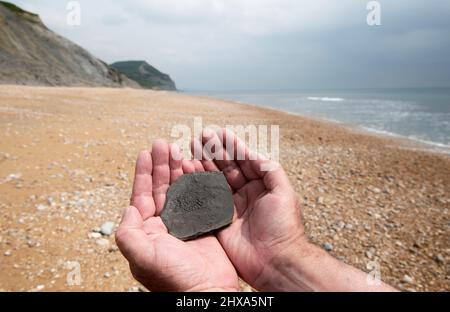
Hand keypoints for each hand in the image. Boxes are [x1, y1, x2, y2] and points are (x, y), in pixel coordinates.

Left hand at [115, 140, 238, 291]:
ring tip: (179, 150)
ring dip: (178, 170)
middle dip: (161, 165)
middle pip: (160, 188)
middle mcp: (164, 225)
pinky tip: (197, 167)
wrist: (207, 291)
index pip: (142, 196)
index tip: (145, 153)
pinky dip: (197, 181)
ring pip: (179, 189)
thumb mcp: (143, 258)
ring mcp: (185, 223)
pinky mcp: (204, 223)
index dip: (143, 174)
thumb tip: (128, 209)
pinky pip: (199, 196)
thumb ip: (129, 233)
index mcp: (147, 230)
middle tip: (164, 144)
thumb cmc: (175, 279)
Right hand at [195, 129, 307, 290]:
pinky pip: (206, 198)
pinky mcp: (219, 220)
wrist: (275, 261)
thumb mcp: (283, 192)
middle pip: (227, 167)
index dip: (232, 146)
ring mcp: (231, 206)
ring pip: (214, 179)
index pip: (244, 160)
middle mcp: (245, 192)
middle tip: (201, 136)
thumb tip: (253, 152)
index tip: (219, 132)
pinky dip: (197, 184)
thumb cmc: (283, 226)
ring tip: (192, 147)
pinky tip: (189, 170)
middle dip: (214, 151)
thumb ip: (270, 170)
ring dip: (204, 163)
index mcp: (261, 184)